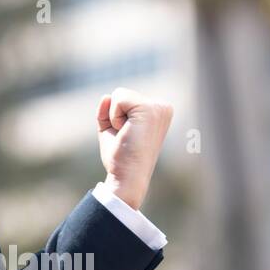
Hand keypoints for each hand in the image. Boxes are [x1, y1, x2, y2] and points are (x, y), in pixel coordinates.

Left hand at [96, 88, 173, 210]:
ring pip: (119, 94)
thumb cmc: (120, 156)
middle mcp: (163, 107)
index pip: (124, 98)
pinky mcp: (151, 109)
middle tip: (126, 137)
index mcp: (158, 111)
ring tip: (127, 134)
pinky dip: (114, 117)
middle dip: (114, 115)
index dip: (116, 117)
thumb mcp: (111, 127)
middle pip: (121, 94)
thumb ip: (108, 110)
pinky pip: (118, 98)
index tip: (127, 136)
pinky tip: (126, 132)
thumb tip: (106, 96)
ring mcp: (159, 107)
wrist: (127, 176)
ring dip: (114, 117)